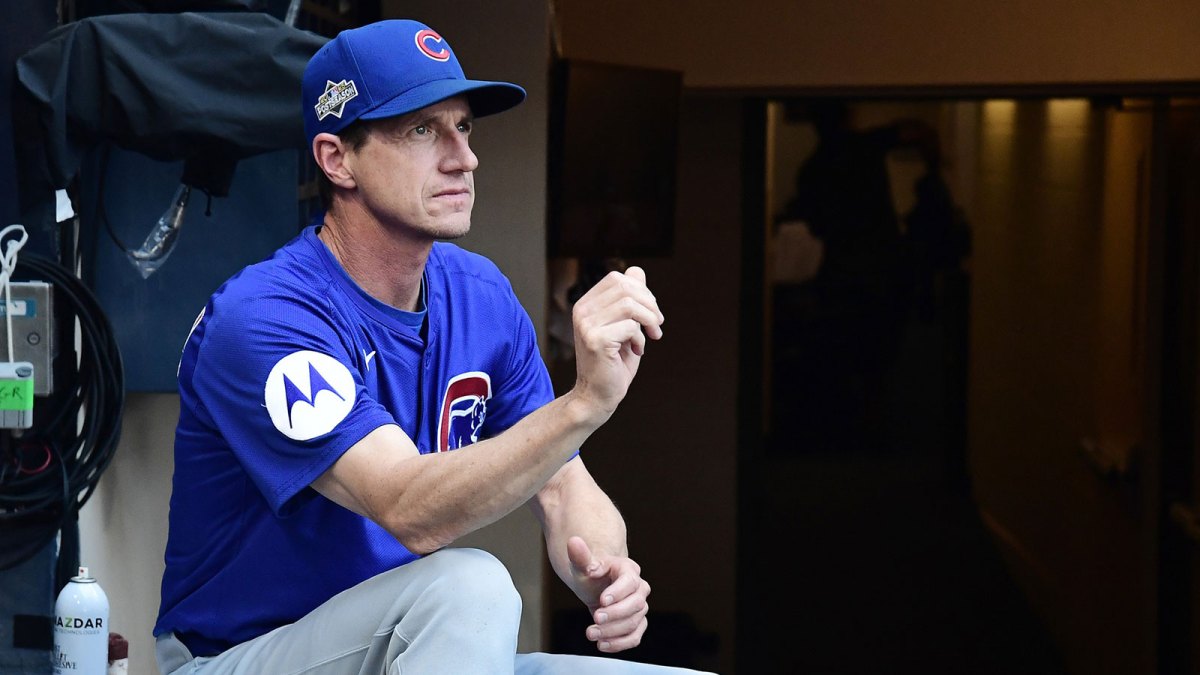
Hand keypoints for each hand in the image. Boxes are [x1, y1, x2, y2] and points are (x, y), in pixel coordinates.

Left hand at [566, 535, 650, 652]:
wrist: (596, 586)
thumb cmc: (590, 574)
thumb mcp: (582, 565)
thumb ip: (580, 556)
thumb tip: (573, 541)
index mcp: (628, 570)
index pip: (630, 582)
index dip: (618, 593)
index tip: (601, 600)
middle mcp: (639, 588)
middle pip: (636, 604)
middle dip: (615, 614)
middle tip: (595, 619)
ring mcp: (640, 607)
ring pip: (634, 622)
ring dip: (613, 631)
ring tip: (591, 634)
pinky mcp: (637, 624)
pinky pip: (635, 637)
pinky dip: (620, 644)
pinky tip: (602, 645)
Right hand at [570, 266, 663, 415]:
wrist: (598, 395)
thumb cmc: (614, 362)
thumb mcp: (625, 325)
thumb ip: (629, 299)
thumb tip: (636, 271)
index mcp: (586, 304)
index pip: (618, 279)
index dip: (641, 291)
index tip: (651, 314)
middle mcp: (582, 311)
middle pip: (625, 287)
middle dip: (650, 304)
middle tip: (656, 325)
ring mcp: (586, 325)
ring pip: (629, 304)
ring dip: (648, 320)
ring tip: (652, 336)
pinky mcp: (595, 340)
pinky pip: (630, 326)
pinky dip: (640, 338)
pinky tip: (637, 351)